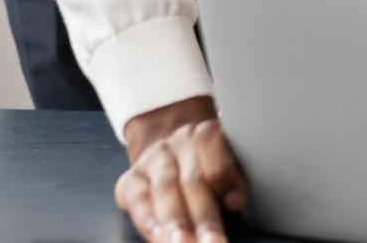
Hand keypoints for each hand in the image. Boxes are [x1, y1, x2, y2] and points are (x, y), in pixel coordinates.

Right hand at [114, 97, 246, 241]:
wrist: (168, 152)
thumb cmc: (206, 165)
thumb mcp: (226, 162)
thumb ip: (232, 179)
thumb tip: (235, 201)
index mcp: (205, 133)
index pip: (214, 149)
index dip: (225, 176)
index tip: (236, 203)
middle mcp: (177, 143)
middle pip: (193, 180)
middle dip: (204, 216)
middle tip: (213, 242)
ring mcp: (152, 160)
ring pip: (165, 191)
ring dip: (176, 223)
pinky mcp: (130, 180)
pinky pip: (138, 201)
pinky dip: (148, 221)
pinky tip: (158, 238)